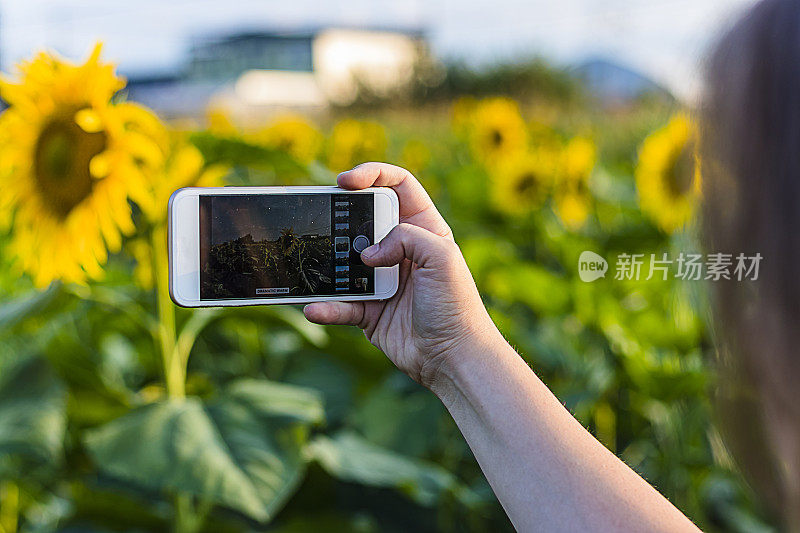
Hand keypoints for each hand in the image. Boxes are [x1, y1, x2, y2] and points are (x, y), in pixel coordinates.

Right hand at [303, 163, 500, 388]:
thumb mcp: (442, 258)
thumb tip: (368, 253)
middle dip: (342, 217)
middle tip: (324, 220)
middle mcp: (401, 250)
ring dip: (329, 263)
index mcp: (424, 229)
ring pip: (345, 262)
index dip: (372, 174)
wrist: (453, 358)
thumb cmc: (456, 306)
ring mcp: (382, 280)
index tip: (345, 181)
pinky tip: (315, 308)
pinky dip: (326, 306)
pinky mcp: (369, 310)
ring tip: (314, 265)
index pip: (398, 186)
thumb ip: (406, 238)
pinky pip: (340, 304)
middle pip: (363, 220)